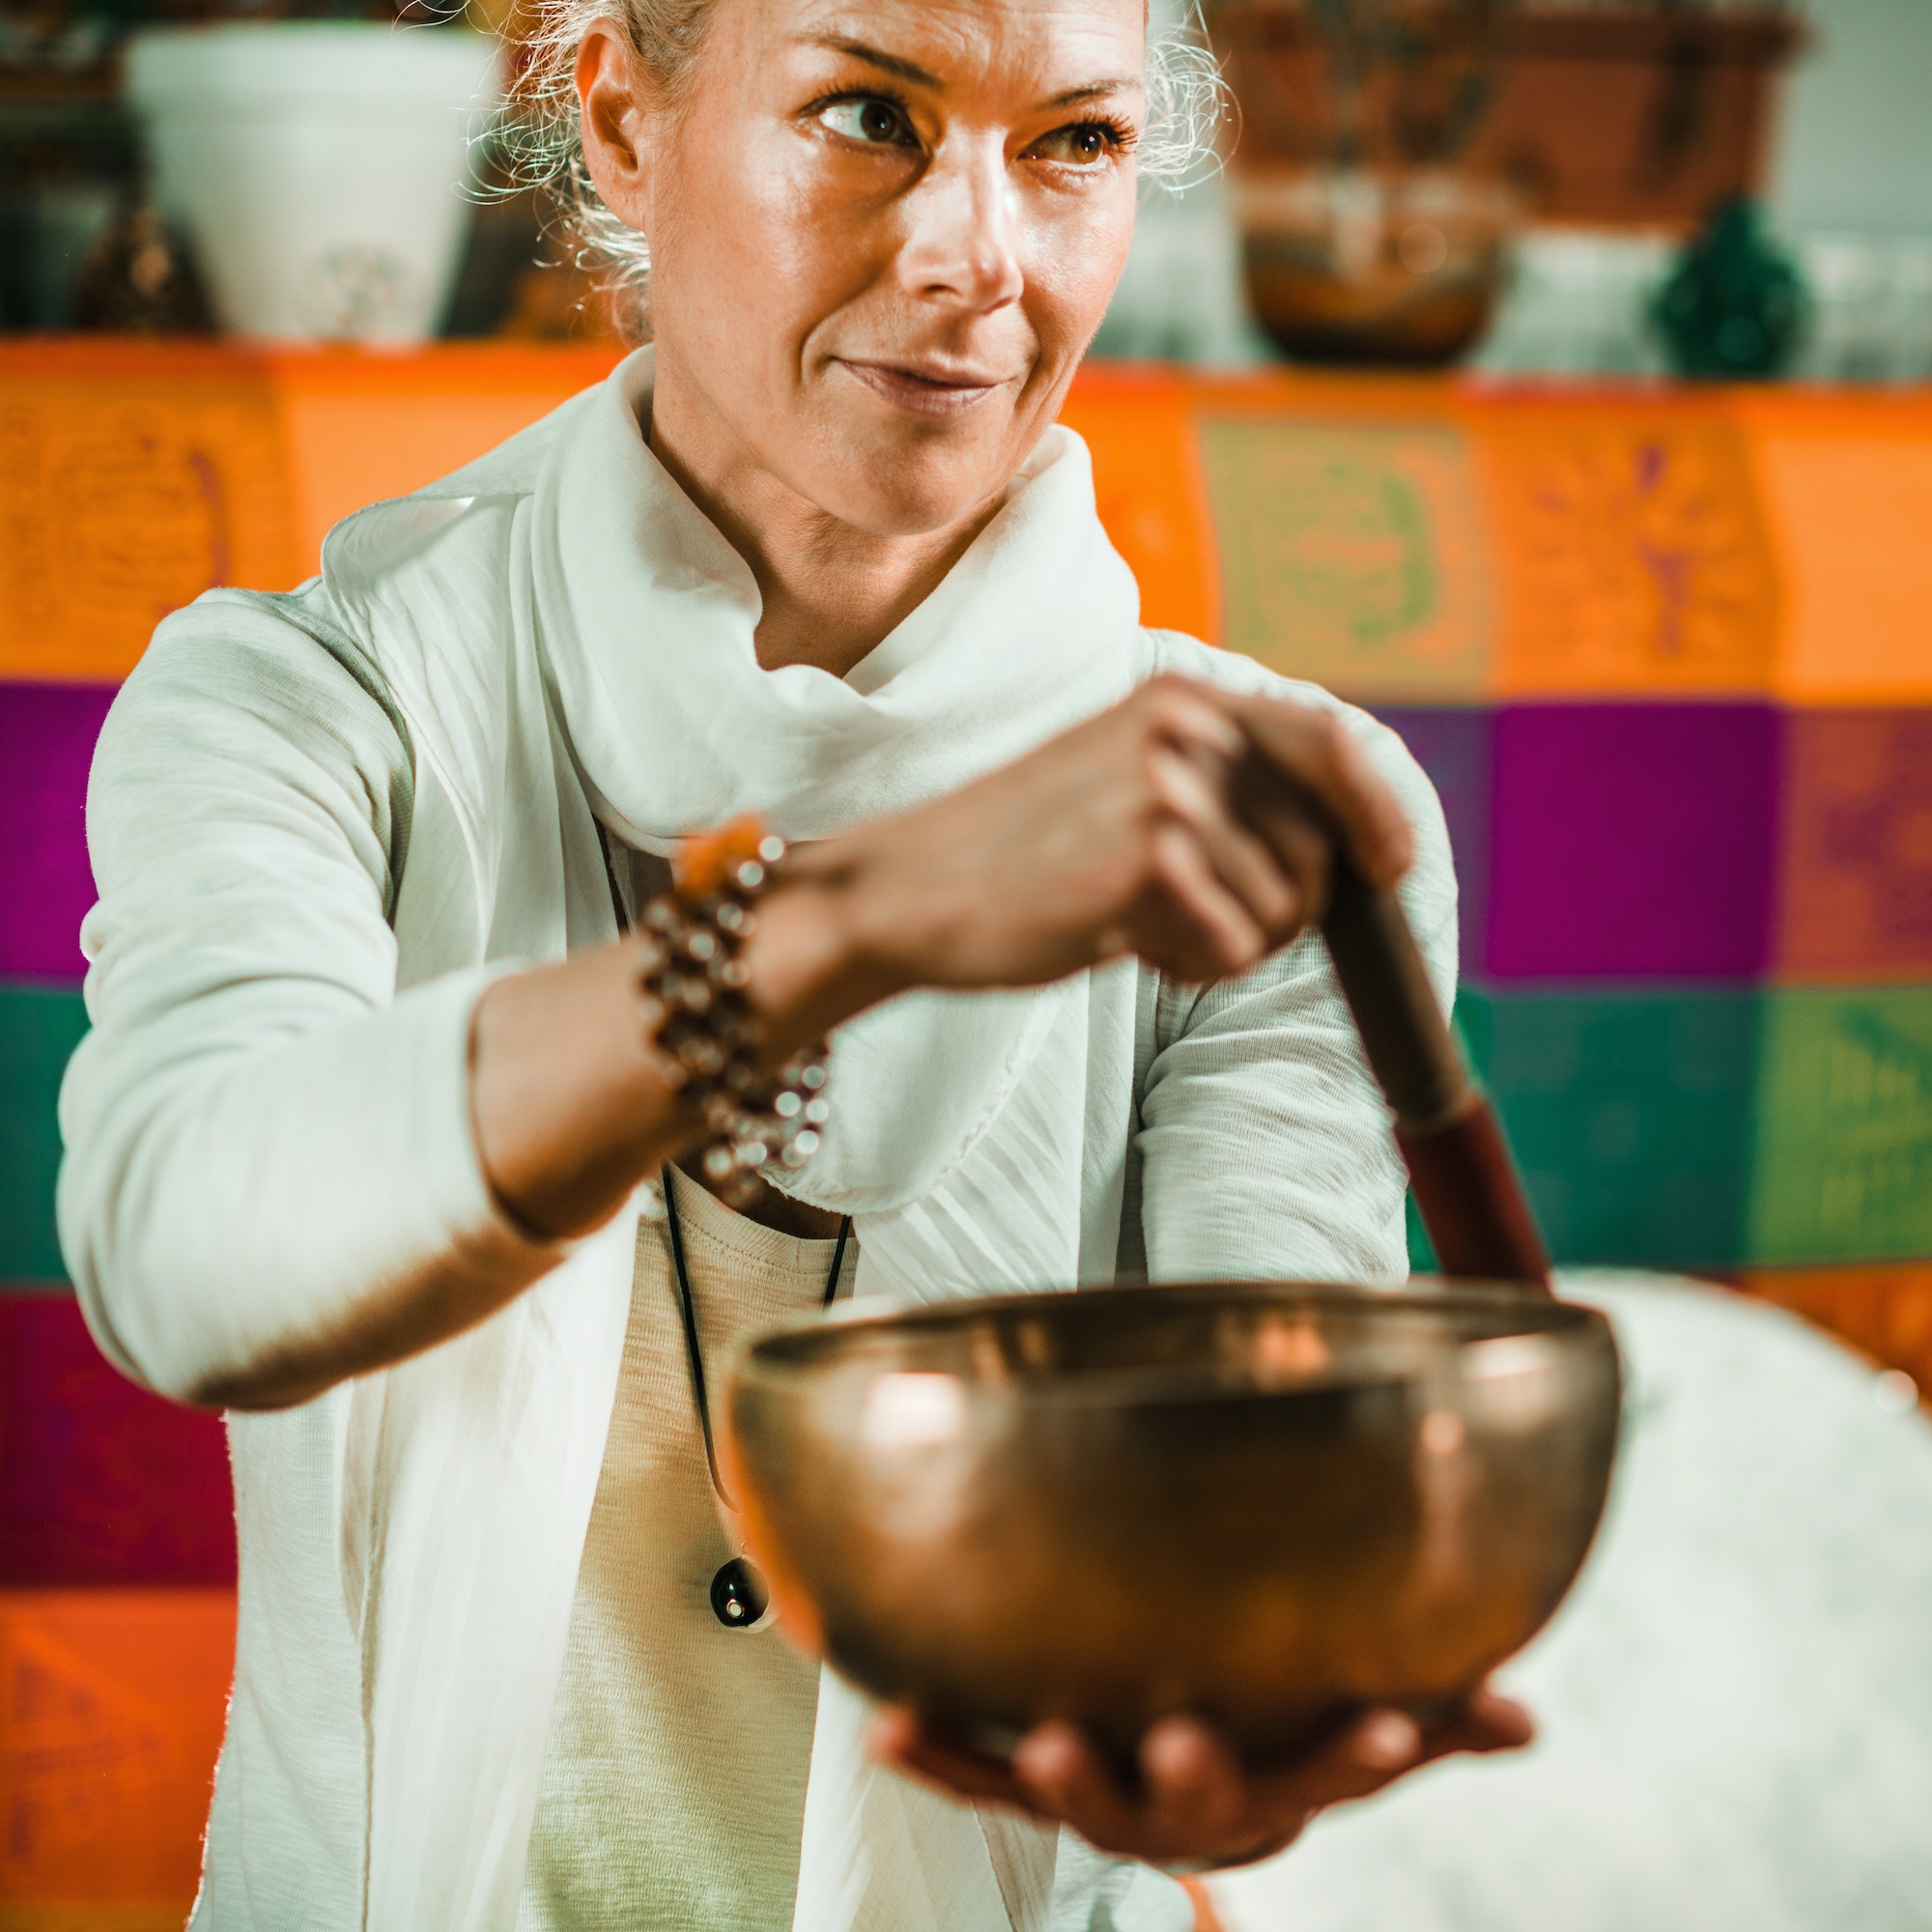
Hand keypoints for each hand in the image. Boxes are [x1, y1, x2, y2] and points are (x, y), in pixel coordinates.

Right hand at [771, 674, 1414, 1010]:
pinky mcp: (1147, 862)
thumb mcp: (1124, 777)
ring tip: (1137, 921)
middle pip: (1319, 847)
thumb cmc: (1019, 851)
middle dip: (1283, 908)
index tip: (1389, 866)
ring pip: (1282, 909)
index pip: (1331, 741)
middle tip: (1195, 921)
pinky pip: (1233, 948)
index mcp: (1181, 697)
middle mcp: (1184, 731)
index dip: (1378, 811)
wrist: (907, 890)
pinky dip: (1188, 966)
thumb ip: (1218, 781)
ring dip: (1226, 940)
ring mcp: (1166, 792)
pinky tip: (1121, 940)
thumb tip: (1344, 834)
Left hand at [868, 1685, 1532, 1870]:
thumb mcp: (1356, 1733)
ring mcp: (1106, 1796)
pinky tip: (886, 1725)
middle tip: (1186, 1744)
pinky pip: (976, 1773)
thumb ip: (1435, 1721)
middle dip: (1195, 1777)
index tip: (1392, 1724)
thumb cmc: (1278, 1746)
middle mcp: (1190, 1804)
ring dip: (1066, 1777)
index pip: (1336, 1772)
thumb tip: (1523, 1719)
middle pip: (1200, 1803)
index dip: (1362, 1749)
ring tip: (1049, 1746)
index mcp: (1279, 1783)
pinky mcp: (1024, 1776)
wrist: (1182, 1805)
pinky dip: (934, 1752)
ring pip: (1086, 1800)